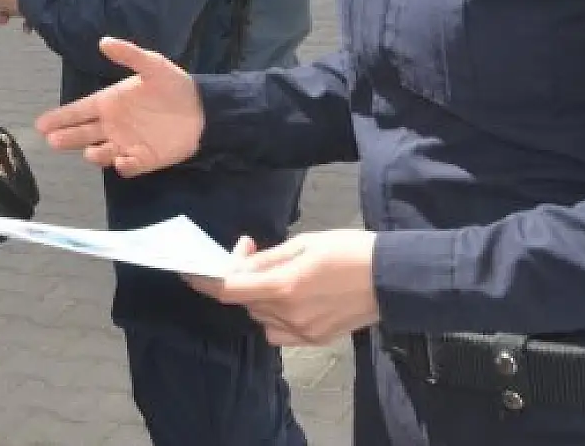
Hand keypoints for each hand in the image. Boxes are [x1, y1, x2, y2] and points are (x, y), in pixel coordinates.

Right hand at [33, 38, 202, 176]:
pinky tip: (123, 159)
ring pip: (100, 153)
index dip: (60, 117)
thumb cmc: (174, 85)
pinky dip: (122, 165)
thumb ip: (129, 54)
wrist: (203, 109)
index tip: (41, 124)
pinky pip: (126, 166)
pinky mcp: (143, 159)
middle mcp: (113, 125)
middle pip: (82, 134)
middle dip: (66, 138)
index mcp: (110, 102)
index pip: (78, 111)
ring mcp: (126, 143)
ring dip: (94, 154)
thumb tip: (104, 41)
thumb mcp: (153, 65)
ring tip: (92, 150)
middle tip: (52, 140)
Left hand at [187, 232, 379, 346]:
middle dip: (240, 276)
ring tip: (278, 273)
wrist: (393, 278)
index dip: (204, 281)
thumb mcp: (304, 243)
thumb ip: (267, 258)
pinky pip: (279, 332)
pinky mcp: (316, 340)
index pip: (228, 289)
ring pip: (260, 316)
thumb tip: (238, 262)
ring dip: (258, 296)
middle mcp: (288, 314)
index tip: (191, 270)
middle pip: (244, 301)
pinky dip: (274, 316)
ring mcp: (303, 332)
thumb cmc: (349, 250)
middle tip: (252, 251)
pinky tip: (289, 298)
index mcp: (283, 286)